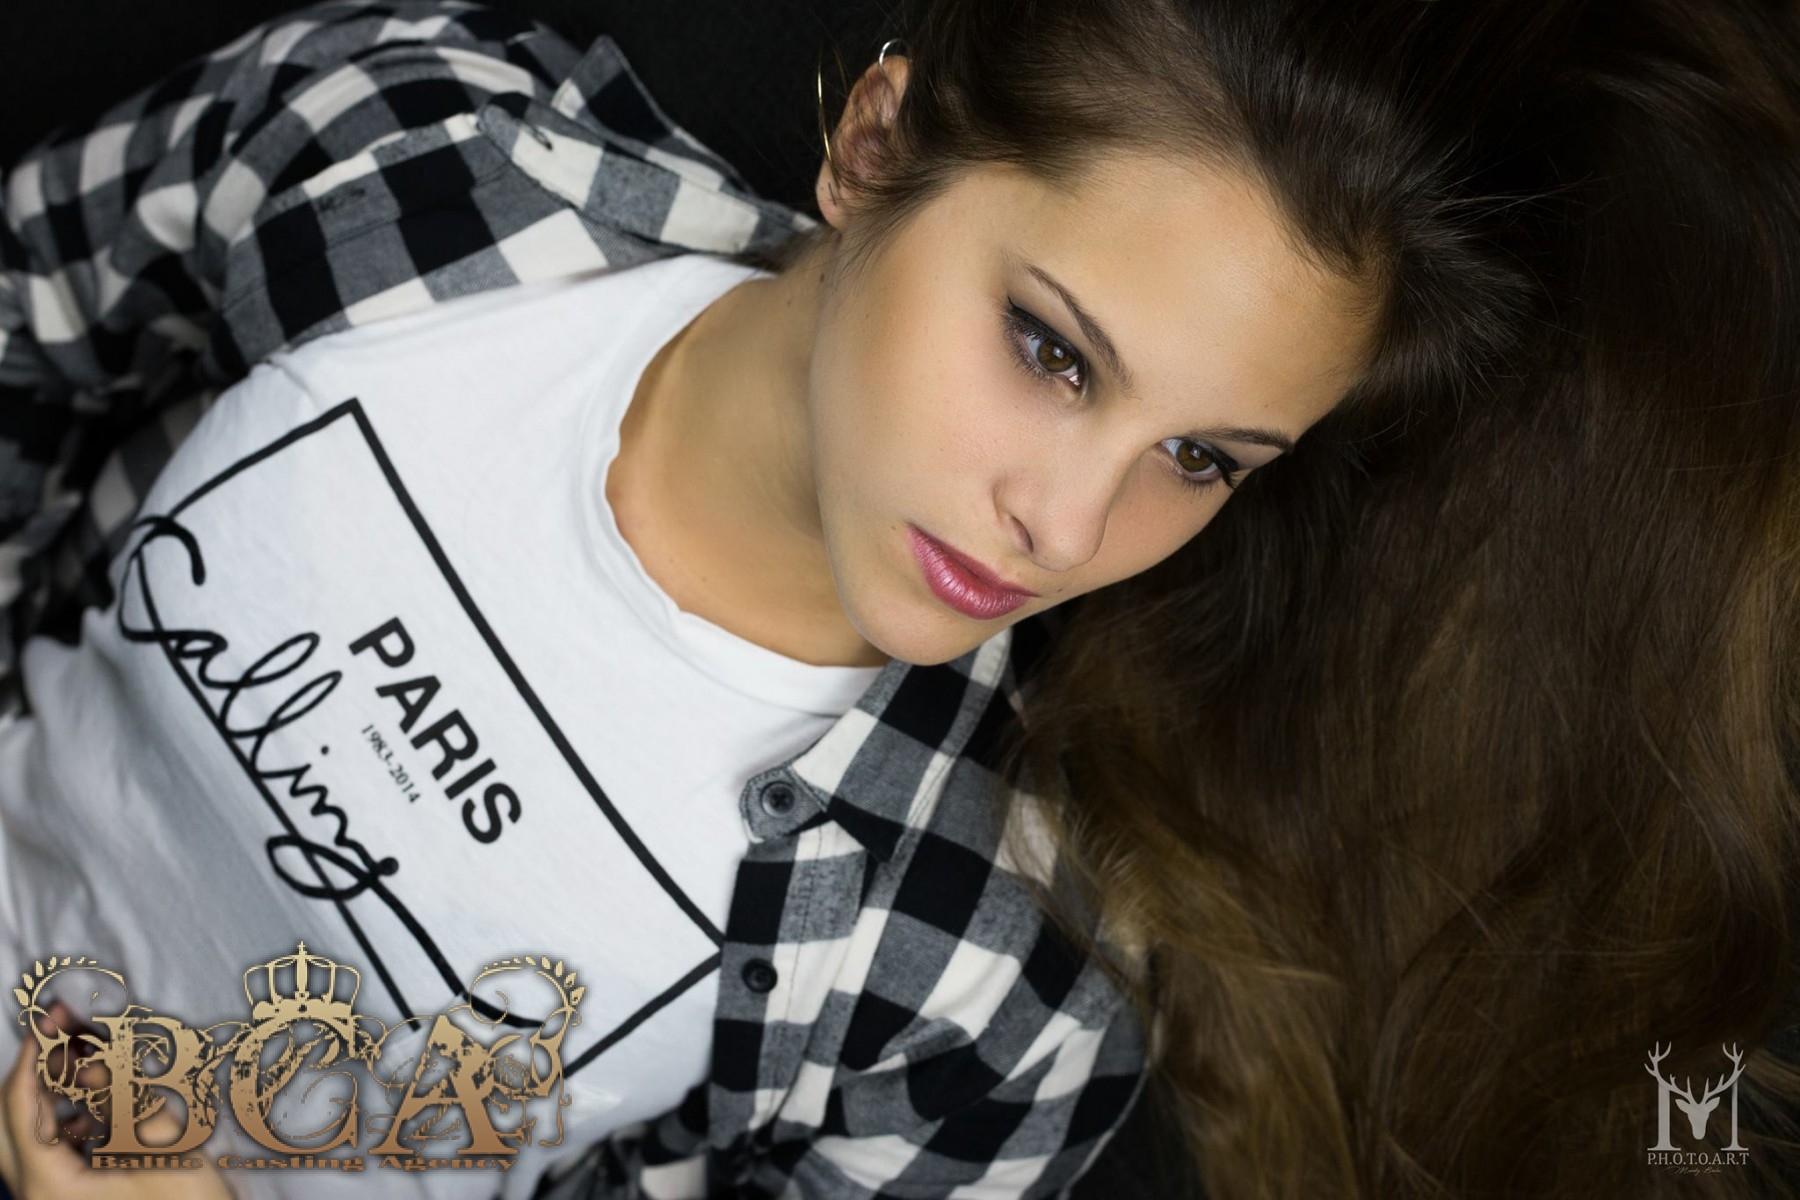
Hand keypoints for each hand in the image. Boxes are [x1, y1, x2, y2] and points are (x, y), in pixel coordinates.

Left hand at [0, 1002, 233, 1199]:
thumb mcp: (157, 1143)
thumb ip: (120, 1093)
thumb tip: (89, 1053)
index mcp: (48, 1186)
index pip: (19, 1108)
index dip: (33, 1057)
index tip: (51, 1018)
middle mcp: (39, 1195)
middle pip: (12, 1122)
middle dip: (35, 1071)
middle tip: (61, 1030)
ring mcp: (56, 1198)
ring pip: (33, 1134)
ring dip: (56, 1091)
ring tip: (89, 1055)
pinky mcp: (76, 1197)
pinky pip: (57, 1149)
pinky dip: (73, 1116)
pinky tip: (104, 1096)